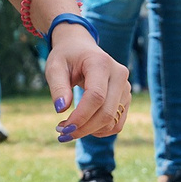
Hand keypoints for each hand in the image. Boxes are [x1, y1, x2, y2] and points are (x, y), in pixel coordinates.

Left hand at [43, 23, 129, 143]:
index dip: (81, 116)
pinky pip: (117, 124)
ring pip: (112, 121)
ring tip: (69, 128)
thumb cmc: (66, 57)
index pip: (96, 96)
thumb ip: (57, 86)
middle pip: (106, 112)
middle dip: (83, 128)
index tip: (63, 128)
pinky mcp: (126, 99)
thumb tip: (61, 109)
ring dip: (90, 131)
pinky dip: (100, 130)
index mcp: (101, 63)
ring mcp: (126, 88)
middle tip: (62, 133)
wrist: (81, 47)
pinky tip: (84, 125)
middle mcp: (119, 75)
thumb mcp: (54, 67)